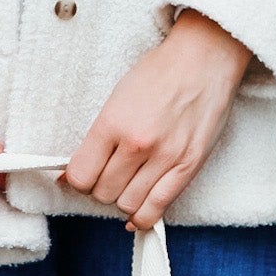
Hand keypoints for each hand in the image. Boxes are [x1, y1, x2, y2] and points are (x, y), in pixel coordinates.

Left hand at [62, 11, 251, 230]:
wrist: (204, 58)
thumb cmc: (160, 74)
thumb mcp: (118, 98)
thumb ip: (96, 139)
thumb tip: (71, 176)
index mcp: (113, 122)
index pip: (81, 176)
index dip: (78, 180)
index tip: (85, 174)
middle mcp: (137, 144)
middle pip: (103, 193)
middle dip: (101, 189)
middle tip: (110, 176)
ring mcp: (165, 157)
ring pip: (127, 205)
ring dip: (123, 200)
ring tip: (128, 185)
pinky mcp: (188, 167)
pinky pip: (157, 209)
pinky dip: (143, 217)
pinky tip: (137, 212)